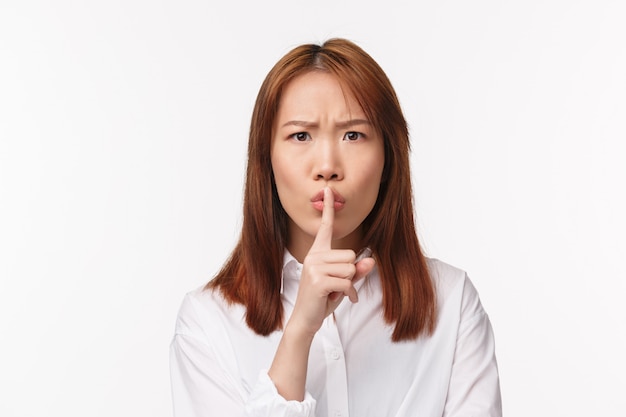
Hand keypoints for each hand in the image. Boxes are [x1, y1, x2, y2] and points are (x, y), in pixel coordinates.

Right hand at [287, 187, 375, 337]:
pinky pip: (347, 282)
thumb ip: (356, 271)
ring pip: (350, 268)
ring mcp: (314, 267)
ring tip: (334, 292)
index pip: (325, 227)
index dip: (328, 209)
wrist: (305, 320)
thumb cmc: (322, 300)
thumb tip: (371, 259)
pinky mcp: (318, 281)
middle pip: (351, 255)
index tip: (328, 190)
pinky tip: (339, 300)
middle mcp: (314, 256)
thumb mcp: (342, 283)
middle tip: (335, 286)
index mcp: (317, 253)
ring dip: (349, 284)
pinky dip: (349, 294)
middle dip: (350, 274)